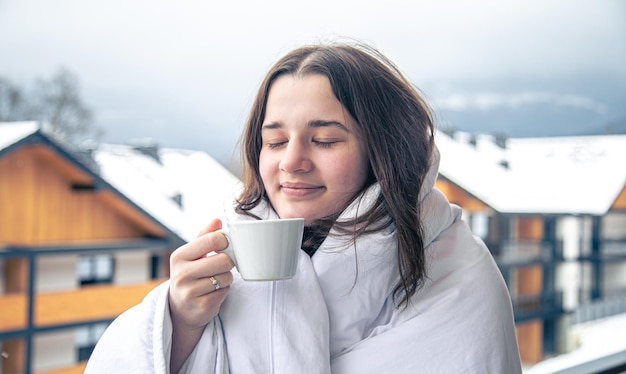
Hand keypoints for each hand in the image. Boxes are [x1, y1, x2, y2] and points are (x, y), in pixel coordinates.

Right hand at [168, 218, 233, 332]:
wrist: (180, 308)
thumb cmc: (190, 274)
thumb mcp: (192, 254)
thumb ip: (205, 236)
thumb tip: (217, 220)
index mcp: (179, 256)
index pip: (212, 240)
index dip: (224, 241)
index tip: (224, 245)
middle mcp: (181, 274)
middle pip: (224, 260)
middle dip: (228, 263)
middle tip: (221, 265)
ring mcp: (190, 292)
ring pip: (226, 277)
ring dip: (226, 278)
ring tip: (214, 280)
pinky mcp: (202, 307)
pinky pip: (225, 292)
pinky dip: (224, 291)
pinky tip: (213, 292)